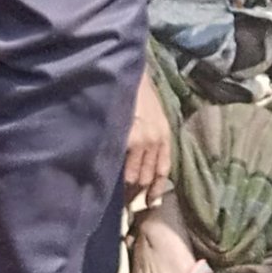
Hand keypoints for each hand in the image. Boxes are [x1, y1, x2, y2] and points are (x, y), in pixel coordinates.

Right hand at [123, 74, 174, 198]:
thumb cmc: (136, 92)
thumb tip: (141, 165)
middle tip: (124, 201)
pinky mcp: (127, 139)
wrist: (127, 71)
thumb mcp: (152, 115)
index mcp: (164, 135)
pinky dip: (115, 178)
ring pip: (135, 178)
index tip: (148, 202)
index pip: (162, 171)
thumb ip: (151, 139)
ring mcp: (142, 140)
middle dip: (137, 191)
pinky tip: (107, 179)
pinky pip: (123, 169)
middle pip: (147, 178)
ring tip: (113, 192)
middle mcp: (156, 140)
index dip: (155, 189)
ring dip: (125, 187)